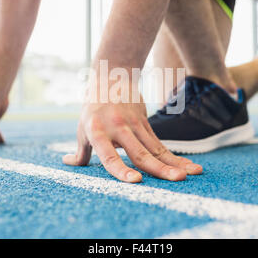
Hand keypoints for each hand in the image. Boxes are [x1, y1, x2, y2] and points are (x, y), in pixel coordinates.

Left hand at [63, 90, 202, 182]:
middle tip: (177, 180)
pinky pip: (161, 144)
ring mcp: (134, 125)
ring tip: (190, 175)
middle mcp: (118, 128)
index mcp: (98, 132)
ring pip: (155, 148)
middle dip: (159, 168)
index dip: (121, 169)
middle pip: (140, 152)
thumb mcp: (83, 127)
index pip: (109, 155)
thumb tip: (67, 164)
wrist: (111, 77)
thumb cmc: (93, 108)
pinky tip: (189, 166)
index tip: (135, 180)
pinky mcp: (146, 124)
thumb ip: (80, 151)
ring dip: (174, 163)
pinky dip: (175, 157)